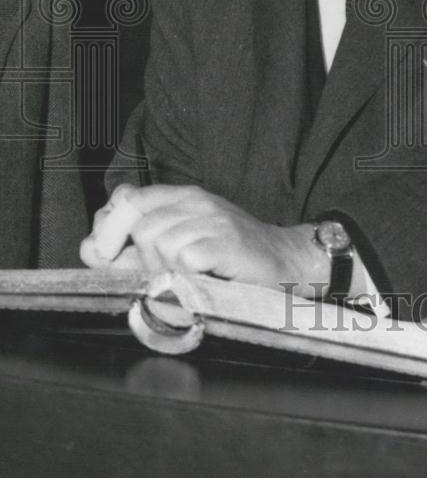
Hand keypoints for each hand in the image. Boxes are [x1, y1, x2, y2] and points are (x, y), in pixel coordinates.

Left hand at [80, 184, 329, 294]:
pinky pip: (185, 259)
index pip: (126, 198)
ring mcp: (213, 219)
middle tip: (163, 274)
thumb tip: (89, 250)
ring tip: (190, 278)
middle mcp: (196, 201)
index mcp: (181, 197)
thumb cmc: (228, 258)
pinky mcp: (227, 241)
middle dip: (142, 258)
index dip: (108, 228)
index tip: (108, 256)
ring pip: (160, 243)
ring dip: (168, 271)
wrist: (285, 263)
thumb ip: (131, 248)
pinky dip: (187, 277)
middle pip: (140, 225)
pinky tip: (204, 280)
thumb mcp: (177, 245)